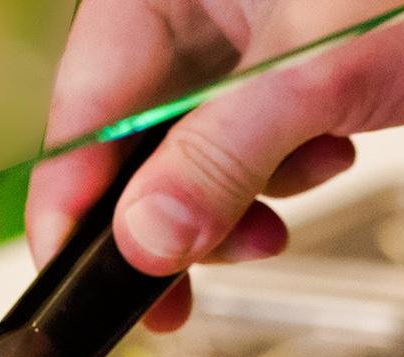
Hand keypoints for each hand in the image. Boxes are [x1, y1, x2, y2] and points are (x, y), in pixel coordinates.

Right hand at [27, 0, 403, 327]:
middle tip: (192, 282)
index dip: (75, 204)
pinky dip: (275, 175)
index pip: (80, 111)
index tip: (78, 276)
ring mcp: (219, 42)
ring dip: (239, 199)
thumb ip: (221, 160)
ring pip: (183, 162)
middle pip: (126, 147)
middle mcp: (178, 10)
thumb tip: (146, 243)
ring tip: (308, 174)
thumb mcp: (315, 77)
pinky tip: (327, 150)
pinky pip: (234, 151)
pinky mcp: (261, 73)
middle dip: (176, 215)